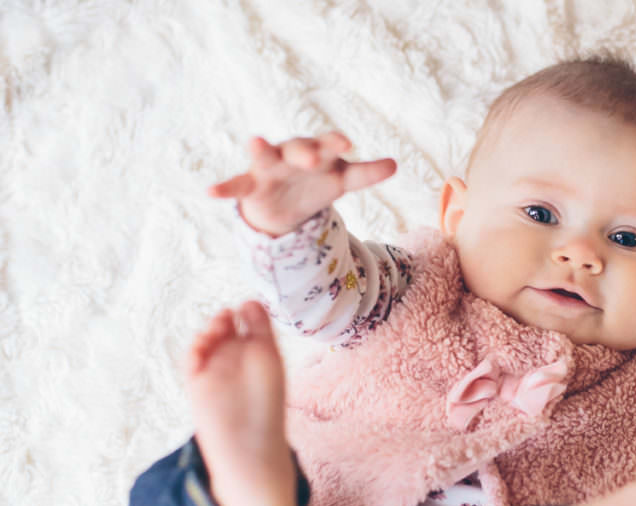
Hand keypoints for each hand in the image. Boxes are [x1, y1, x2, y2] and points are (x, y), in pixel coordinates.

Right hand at [207, 133, 396, 235]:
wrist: (283, 204)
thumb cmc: (316, 184)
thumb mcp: (341, 181)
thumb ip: (365, 174)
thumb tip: (396, 164)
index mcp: (318, 153)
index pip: (329, 146)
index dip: (336, 144)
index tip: (349, 144)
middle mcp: (292, 155)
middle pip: (298, 148)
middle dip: (305, 151)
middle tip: (314, 157)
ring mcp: (269, 169)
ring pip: (265, 156)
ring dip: (261, 149)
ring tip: (255, 141)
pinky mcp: (250, 186)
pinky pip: (236, 185)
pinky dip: (224, 189)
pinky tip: (210, 192)